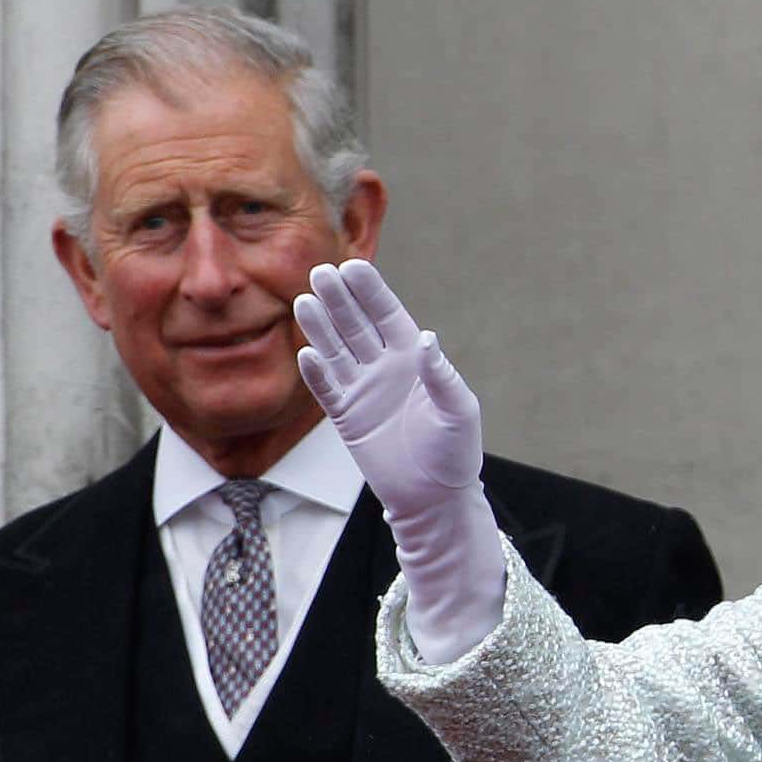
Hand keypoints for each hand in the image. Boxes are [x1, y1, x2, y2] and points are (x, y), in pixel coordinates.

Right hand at [294, 260, 505, 662]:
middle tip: (320, 272)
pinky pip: (327, 389)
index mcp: (414, 359)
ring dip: (320, 328)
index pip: (387, 316)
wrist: (435, 495)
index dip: (370, 292)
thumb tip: (426, 339)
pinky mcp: (347, 417)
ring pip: (336, 351)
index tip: (352, 266)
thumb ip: (441, 375)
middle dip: (340, 300)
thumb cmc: (456, 451)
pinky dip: (316, 372)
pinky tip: (305, 353)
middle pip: (356, 326)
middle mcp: (385, 368)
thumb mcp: (458, 411)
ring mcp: (363, 391)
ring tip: (304, 302)